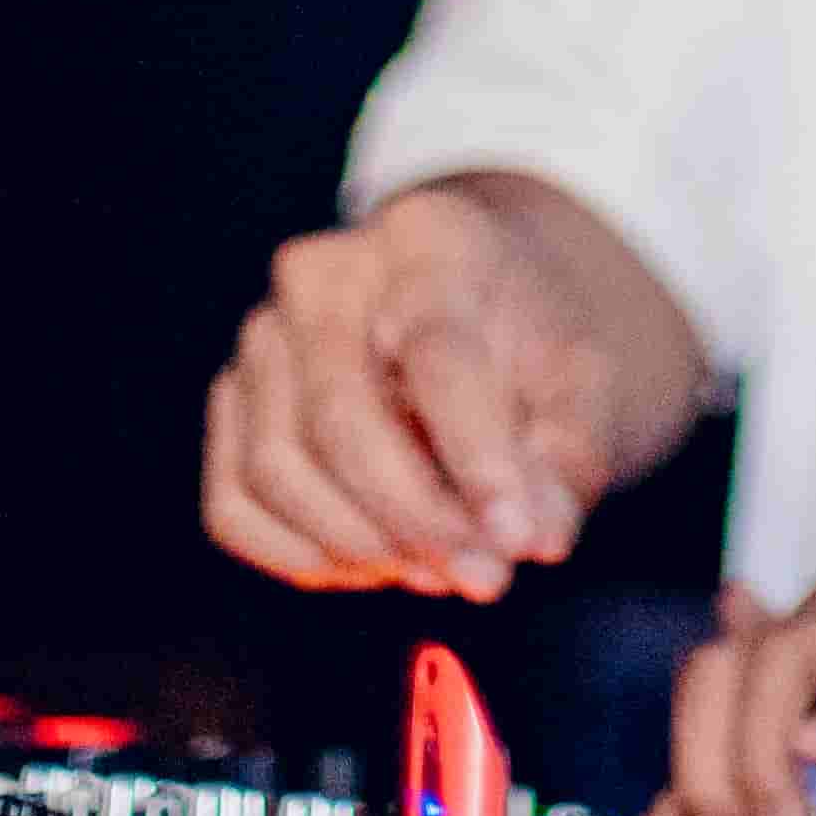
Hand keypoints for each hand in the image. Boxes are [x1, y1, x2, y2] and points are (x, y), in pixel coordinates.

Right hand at [196, 174, 699, 605]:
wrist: (479, 318)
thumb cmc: (531, 351)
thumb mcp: (584, 386)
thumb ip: (566, 462)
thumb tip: (536, 538)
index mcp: (430, 238)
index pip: (436, 352)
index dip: (477, 456)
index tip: (517, 537)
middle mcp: (326, 273)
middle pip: (342, 415)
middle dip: (416, 519)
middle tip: (484, 576)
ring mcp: (265, 334)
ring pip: (277, 466)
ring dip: (360, 544)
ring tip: (438, 569)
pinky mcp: (232, 399)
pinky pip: (234, 502)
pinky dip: (301, 554)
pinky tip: (373, 565)